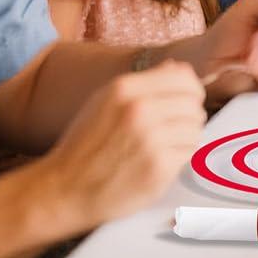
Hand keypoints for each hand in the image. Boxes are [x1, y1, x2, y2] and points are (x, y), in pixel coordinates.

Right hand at [34, 62, 206, 232]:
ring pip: (195, 129)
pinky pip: (189, 153)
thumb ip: (145, 83)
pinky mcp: (159, 167)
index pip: (185, 79)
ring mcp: (150, 139)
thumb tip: (179, 67)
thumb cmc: (84, 146)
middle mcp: (140, 109)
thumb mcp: (105, 101)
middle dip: (188, 116)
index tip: (184, 102)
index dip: (190, 91)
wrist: (63, 189)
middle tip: (171, 130)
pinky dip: (179, 158)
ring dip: (184, 138)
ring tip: (161, 147)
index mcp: (125, 89)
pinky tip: (158, 161)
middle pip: (194, 104)